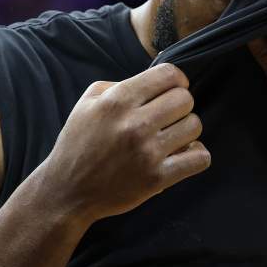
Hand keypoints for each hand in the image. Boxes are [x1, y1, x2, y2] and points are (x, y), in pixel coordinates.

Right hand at [41, 63, 210, 223]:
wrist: (67, 191)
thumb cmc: (77, 144)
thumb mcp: (86, 103)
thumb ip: (118, 85)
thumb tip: (152, 83)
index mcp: (118, 100)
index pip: (169, 75)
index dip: (176, 80)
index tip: (172, 90)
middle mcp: (134, 124)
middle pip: (185, 99)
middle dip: (181, 105)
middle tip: (169, 117)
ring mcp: (147, 152)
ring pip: (195, 126)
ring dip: (187, 131)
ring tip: (173, 137)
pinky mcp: (157, 178)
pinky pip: (199, 158)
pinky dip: (197, 155)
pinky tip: (183, 155)